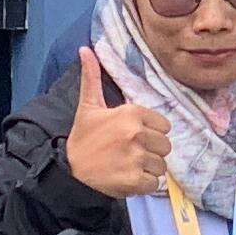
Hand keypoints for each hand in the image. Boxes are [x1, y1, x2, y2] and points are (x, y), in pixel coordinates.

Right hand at [62, 49, 172, 201]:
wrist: (70, 172)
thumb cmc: (83, 139)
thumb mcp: (88, 107)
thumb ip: (92, 78)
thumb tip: (85, 49)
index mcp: (131, 113)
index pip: (164, 126)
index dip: (150, 134)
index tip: (132, 138)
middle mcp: (137, 133)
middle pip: (165, 146)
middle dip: (151, 152)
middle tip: (129, 155)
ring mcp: (137, 158)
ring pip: (161, 166)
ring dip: (148, 170)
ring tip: (127, 167)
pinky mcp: (136, 180)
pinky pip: (155, 183)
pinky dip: (144, 185)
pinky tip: (128, 179)